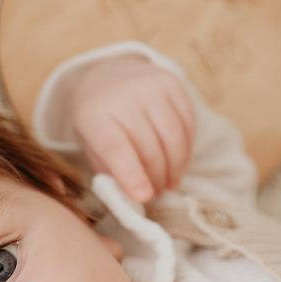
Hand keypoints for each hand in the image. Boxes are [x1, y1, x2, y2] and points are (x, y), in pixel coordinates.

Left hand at [71, 55, 194, 202]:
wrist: (108, 75)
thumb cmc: (100, 121)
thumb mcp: (92, 146)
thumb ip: (108, 174)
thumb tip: (126, 207)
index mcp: (94, 114)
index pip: (116, 148)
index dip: (132, 175)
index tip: (144, 197)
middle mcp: (123, 96)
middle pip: (149, 147)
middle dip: (156, 179)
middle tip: (155, 195)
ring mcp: (150, 86)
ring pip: (172, 137)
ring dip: (175, 168)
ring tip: (169, 184)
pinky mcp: (172, 83)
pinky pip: (188, 124)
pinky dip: (186, 149)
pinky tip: (178, 162)